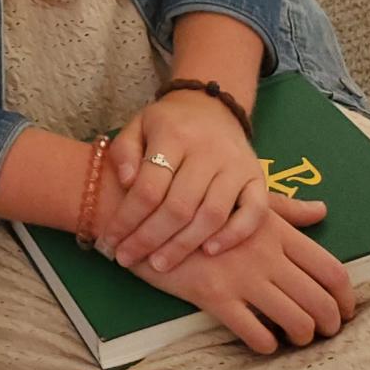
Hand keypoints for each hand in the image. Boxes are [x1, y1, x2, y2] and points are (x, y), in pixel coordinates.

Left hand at [99, 90, 266, 271]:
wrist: (211, 106)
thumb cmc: (168, 124)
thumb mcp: (137, 125)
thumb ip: (125, 151)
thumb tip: (125, 183)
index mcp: (173, 135)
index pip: (149, 186)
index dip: (127, 218)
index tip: (110, 240)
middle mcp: (208, 151)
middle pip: (178, 206)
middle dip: (150, 238)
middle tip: (129, 259)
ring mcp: (236, 166)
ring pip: (212, 214)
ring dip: (184, 245)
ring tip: (160, 264)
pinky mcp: (258, 178)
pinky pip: (254, 212)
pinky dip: (234, 235)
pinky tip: (209, 252)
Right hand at [132, 194, 354, 353]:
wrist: (140, 209)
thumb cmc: (192, 201)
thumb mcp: (241, 198)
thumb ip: (284, 209)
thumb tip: (321, 210)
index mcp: (275, 229)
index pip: (331, 270)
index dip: (346, 298)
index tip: (344, 310)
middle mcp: (265, 254)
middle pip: (320, 302)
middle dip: (329, 325)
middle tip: (322, 331)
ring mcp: (240, 276)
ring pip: (296, 322)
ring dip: (302, 337)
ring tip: (292, 336)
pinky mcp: (214, 296)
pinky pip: (256, 335)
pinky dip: (266, 344)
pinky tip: (260, 338)